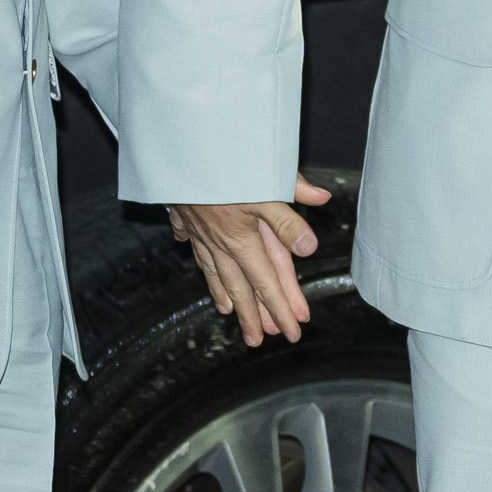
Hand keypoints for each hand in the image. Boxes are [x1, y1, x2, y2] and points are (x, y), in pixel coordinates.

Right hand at [169, 178, 332, 346]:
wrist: (180, 151)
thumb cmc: (224, 165)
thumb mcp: (264, 188)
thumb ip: (288, 219)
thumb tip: (311, 246)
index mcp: (243, 240)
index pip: (268, 282)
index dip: (283, 307)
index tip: (293, 329)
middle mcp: (220, 243)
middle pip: (240, 287)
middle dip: (252, 316)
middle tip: (258, 340)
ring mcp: (201, 232)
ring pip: (215, 272)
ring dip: (225, 296)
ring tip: (230, 315)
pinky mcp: (186, 217)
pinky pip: (195, 247)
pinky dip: (201, 261)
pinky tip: (206, 269)